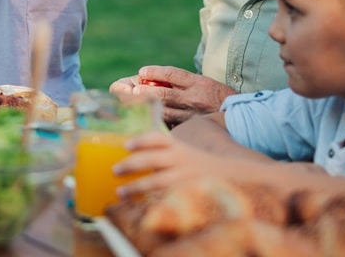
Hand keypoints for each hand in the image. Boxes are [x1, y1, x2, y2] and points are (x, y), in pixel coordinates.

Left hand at [112, 132, 233, 196]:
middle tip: (115, 170)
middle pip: (154, 160)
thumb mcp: (180, 151)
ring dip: (137, 187)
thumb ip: (159, 152)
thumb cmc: (193, 164)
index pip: (158, 139)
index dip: (141, 140)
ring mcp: (185, 178)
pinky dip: (153, 202)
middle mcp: (181, 160)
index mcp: (177, 147)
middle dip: (132, 165)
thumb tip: (126, 156)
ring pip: (159, 182)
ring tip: (121, 193)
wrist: (229, 177)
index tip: (126, 145)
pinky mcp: (188, 194)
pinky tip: (140, 207)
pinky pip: (168, 199)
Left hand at [113, 66, 235, 125]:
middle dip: (141, 90)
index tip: (142, 72)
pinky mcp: (193, 129)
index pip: (172, 74)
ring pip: (163, 110)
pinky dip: (157, 121)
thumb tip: (153, 78)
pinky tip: (145, 118)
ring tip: (131, 102)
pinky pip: (171, 125)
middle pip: (162, 93)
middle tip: (127, 89)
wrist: (243, 119)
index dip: (154, 72)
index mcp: (199, 83)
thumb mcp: (205, 83)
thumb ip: (183, 81)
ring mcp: (193, 115)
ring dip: (144, 106)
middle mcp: (195, 98)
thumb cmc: (220, 98)